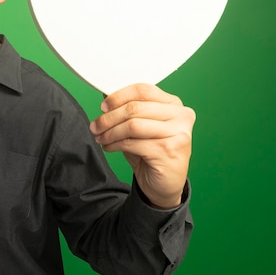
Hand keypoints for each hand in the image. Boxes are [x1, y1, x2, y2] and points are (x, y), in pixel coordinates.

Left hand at [89, 83, 194, 208]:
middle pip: (135, 108)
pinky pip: (133, 143)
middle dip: (109, 117)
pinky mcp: (169, 151)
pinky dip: (115, 144)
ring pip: (132, 125)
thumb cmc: (151, 152)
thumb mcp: (139, 127)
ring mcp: (178, 133)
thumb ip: (127, 111)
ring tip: (101, 138)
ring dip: (110, 132)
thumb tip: (105, 96)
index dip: (119, 96)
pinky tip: (109, 147)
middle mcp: (180, 116)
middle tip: (95, 126)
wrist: (164, 185)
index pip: (143, 90)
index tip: (103, 106)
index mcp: (174, 104)